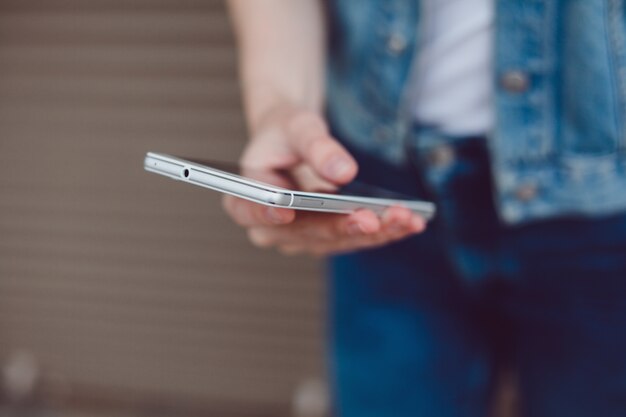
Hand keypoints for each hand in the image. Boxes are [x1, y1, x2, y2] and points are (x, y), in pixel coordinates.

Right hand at [222, 105, 425, 255]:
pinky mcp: (328, 237)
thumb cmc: (286, 131)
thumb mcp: (297, 126)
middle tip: (372, 218)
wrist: (295, 141)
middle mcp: (272, 227)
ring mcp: (301, 237)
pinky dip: (384, 231)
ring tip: (405, 218)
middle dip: (341, 225)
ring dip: (373, 232)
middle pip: (304, 232)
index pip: (248, 210)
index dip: (265, 213)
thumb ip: (316, 146)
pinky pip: (355, 238)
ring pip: (336, 240)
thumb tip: (344, 172)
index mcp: (246, 197)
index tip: (285, 209)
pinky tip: (412, 222)